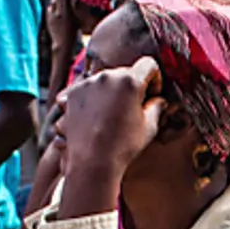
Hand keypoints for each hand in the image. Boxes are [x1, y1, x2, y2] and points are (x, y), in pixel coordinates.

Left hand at [54, 55, 165, 193]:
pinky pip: (84, 91)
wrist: (92, 163)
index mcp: (130, 81)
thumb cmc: (123, 147)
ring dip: (109, 94)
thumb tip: (159, 100)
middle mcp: (106, 76)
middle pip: (124, 73)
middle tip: (131, 110)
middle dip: (130, 88)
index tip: (151, 95)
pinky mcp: (70, 94)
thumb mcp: (150, 127)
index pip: (148, 65)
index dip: (154, 79)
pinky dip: (90, 101)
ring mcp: (86, 84)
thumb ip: (157, 107)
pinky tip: (93, 119)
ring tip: (110, 118)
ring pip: (104, 82)